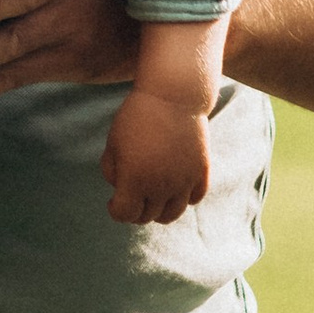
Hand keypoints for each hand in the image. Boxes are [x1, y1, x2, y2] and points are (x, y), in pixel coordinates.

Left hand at [99, 89, 212, 226]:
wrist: (172, 96)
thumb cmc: (137, 116)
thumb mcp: (113, 142)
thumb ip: (112, 171)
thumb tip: (121, 189)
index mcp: (135, 180)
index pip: (124, 214)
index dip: (115, 210)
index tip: (113, 201)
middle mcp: (161, 186)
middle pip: (147, 217)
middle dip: (135, 210)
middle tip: (132, 196)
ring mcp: (184, 181)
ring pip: (172, 214)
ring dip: (159, 210)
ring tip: (153, 197)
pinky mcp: (201, 172)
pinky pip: (194, 199)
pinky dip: (183, 198)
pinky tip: (174, 186)